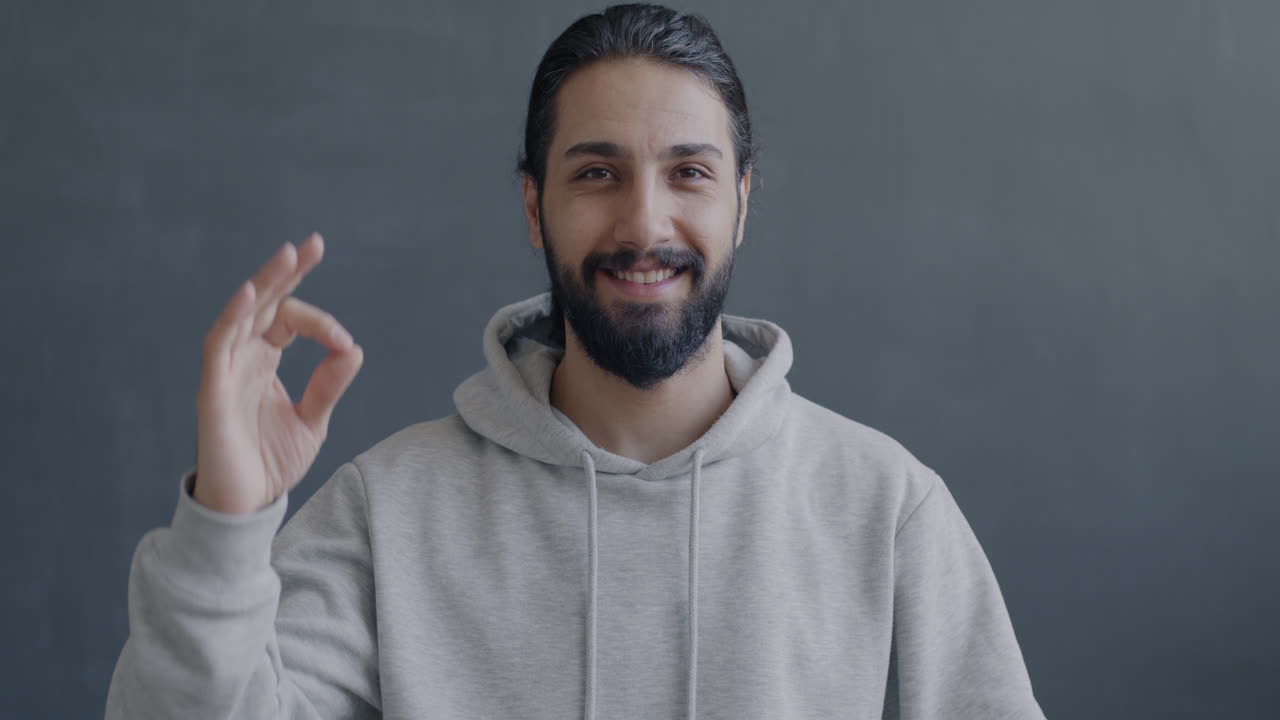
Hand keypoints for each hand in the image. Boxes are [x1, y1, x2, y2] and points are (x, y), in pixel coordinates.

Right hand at [194, 233, 363, 513]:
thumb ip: (329, 385)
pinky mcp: (212, 389)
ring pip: (242, 313)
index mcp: (265, 360)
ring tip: (289, 255)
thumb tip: (354, 349)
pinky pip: (219, 343)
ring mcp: (225, 370)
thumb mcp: (313, 421)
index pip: (290, 319)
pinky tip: (253, 292)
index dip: (321, 323)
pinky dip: (234, 316)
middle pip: (264, 302)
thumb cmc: (272, 463)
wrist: (247, 507)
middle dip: (287, 272)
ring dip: (265, 282)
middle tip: (313, 244)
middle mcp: (243, 358)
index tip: (345, 344)